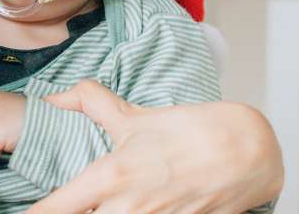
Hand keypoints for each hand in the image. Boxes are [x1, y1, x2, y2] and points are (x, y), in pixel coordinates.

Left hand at [25, 80, 282, 213]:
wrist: (245, 152)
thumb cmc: (189, 132)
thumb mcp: (135, 117)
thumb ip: (91, 103)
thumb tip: (56, 96)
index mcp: (109, 177)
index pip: (53, 211)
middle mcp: (126, 209)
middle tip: (61, 210)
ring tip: (95, 208)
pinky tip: (125, 212)